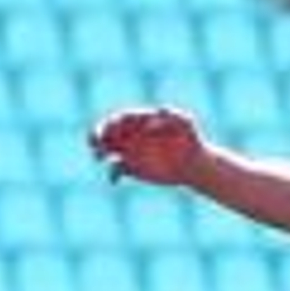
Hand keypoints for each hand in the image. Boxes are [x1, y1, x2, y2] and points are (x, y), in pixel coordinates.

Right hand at [89, 106, 206, 184]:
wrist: (194, 163)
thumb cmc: (191, 139)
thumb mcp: (186, 123)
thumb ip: (175, 114)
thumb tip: (162, 110)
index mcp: (138, 122)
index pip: (118, 119)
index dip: (110, 123)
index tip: (109, 130)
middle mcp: (129, 135)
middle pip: (106, 133)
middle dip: (97, 135)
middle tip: (95, 142)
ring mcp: (129, 151)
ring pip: (106, 150)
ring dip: (99, 153)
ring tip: (99, 157)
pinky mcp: (132, 168)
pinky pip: (116, 170)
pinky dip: (112, 174)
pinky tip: (114, 180)